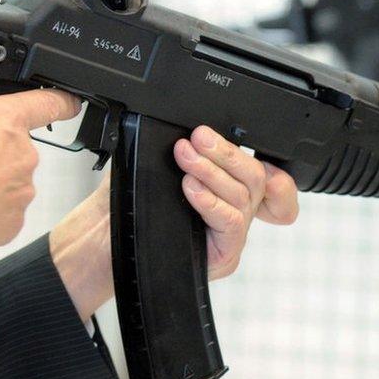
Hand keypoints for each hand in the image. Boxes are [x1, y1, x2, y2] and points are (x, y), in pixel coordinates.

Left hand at [50, 126, 298, 321]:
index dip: (272, 161)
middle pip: (257, 178)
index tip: (243, 140)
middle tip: (198, 138)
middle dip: (226, 153)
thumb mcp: (162, 162)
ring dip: (213, 172)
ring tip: (186, 158)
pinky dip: (211, 201)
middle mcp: (238, 210)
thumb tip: (200, 123)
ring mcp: (233, 234)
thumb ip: (190, 146)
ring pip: (243, 196)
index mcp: (231, 187)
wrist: (106, 235)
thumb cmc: (134, 198)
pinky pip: (231, 223)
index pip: (272, 175)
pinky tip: (191, 188)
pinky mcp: (225, 254)